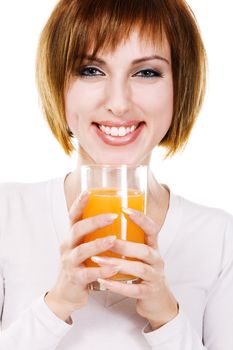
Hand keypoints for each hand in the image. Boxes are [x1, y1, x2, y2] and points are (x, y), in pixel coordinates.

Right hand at [45, 192, 120, 321]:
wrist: (66, 295)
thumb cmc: (80, 266)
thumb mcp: (84, 247)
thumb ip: (95, 235)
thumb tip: (118, 217)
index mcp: (71, 237)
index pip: (73, 216)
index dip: (79, 203)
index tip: (89, 191)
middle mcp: (68, 247)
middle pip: (76, 230)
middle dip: (94, 222)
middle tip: (112, 216)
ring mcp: (69, 263)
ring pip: (81, 251)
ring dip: (97, 244)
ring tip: (113, 239)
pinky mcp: (75, 279)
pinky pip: (87, 274)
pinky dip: (101, 271)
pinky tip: (114, 268)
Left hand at [93, 208, 177, 329]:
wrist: (156, 299)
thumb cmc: (143, 271)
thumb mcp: (140, 253)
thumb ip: (128, 240)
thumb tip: (104, 221)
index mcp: (154, 247)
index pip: (152, 229)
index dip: (141, 219)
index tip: (125, 209)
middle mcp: (156, 260)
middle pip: (144, 250)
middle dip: (123, 245)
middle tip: (103, 241)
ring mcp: (154, 277)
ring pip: (139, 269)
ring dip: (117, 264)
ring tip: (97, 260)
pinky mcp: (149, 293)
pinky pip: (133, 289)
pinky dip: (117, 285)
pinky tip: (102, 280)